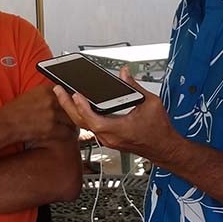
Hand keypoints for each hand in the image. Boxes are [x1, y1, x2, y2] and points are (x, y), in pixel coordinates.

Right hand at [0, 85, 77, 144]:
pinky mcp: (51, 129)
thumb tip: (61, 99)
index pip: (68, 94)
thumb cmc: (15, 111)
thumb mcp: (31, 95)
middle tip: (74, 119)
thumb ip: (47, 95)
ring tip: (68, 128)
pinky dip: (67, 135)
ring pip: (71, 121)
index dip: (70, 102)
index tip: (72, 107)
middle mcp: (50, 100)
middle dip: (72, 114)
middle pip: (71, 107)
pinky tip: (63, 135)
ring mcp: (51, 115)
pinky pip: (67, 133)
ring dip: (71, 125)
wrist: (5, 124)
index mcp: (46, 90)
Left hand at [51, 66, 177, 161]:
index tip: (74, 94)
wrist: (164, 148)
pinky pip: (90, 127)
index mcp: (119, 129)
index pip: (93, 120)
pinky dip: (82, 115)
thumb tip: (124, 73)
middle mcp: (109, 137)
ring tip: (63, 95)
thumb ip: (134, 87)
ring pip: (84, 125)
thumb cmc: (158, 130)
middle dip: (67, 105)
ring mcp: (107, 139)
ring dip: (73, 110)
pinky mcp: (108, 139)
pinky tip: (78, 105)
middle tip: (58, 90)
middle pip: (82, 122)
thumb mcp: (150, 103)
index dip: (82, 107)